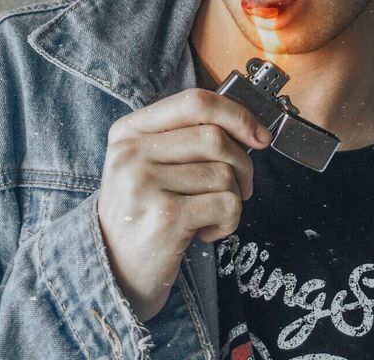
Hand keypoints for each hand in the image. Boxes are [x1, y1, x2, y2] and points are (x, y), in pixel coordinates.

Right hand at [96, 87, 272, 321]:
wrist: (115, 271)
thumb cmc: (143, 213)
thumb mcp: (149, 165)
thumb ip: (186, 138)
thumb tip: (250, 129)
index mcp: (128, 131)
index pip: (194, 102)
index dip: (236, 114)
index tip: (259, 135)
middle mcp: (131, 153)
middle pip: (215, 137)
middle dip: (243, 164)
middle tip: (241, 187)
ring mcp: (145, 184)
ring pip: (224, 173)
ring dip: (234, 198)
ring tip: (212, 215)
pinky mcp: (165, 216)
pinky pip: (226, 204)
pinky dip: (230, 221)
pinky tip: (207, 231)